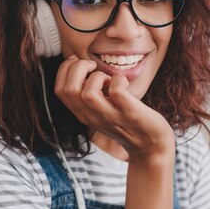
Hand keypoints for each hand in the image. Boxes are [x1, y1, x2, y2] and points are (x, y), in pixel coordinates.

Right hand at [54, 55, 174, 160]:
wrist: (150, 146)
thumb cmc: (127, 121)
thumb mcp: (100, 110)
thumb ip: (89, 93)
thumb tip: (81, 65)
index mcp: (82, 113)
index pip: (59, 89)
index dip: (65, 69)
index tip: (80, 62)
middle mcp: (91, 116)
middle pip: (68, 89)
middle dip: (77, 68)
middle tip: (94, 67)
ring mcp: (109, 115)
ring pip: (87, 93)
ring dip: (98, 77)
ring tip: (109, 79)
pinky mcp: (128, 112)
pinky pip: (116, 92)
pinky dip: (118, 80)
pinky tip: (124, 82)